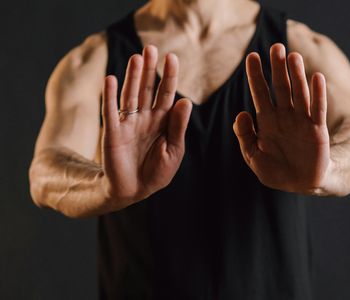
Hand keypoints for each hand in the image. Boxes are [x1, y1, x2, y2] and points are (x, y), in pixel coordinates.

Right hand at [101, 45, 191, 209]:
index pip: (167, 94)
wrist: (135, 190)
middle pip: (147, 89)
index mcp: (163, 121)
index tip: (172, 57)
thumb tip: (186, 100)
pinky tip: (110, 79)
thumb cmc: (157, 172)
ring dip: (132, 77)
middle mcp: (145, 117)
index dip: (169, 76)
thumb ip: (178, 127)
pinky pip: (110, 111)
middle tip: (151, 48)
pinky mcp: (113, 132)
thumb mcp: (174, 150)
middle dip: (149, 69)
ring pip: (130, 95)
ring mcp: (128, 123)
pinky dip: (110, 96)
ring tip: (136, 58)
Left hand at [233, 43, 331, 194]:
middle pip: (280, 88)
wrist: (299, 183)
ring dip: (296, 75)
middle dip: (277, 68)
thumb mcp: (252, 156)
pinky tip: (316, 78)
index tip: (252, 56)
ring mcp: (301, 121)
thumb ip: (244, 136)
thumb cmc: (274, 170)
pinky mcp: (317, 129)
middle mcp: (284, 116)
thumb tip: (240, 113)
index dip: (256, 76)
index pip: (260, 93)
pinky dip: (317, 94)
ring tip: (293, 56)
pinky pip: (317, 109)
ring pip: (299, 93)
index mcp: (266, 121)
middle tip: (276, 46)